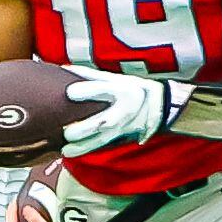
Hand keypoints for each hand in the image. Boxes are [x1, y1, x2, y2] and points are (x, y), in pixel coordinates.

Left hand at [60, 67, 180, 153]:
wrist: (157, 106)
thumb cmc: (130, 88)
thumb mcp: (115, 78)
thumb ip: (90, 75)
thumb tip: (64, 69)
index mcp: (122, 90)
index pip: (103, 90)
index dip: (86, 91)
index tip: (68, 92)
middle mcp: (123, 110)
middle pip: (103, 121)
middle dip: (84, 128)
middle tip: (67, 131)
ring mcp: (121, 126)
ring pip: (102, 138)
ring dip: (83, 145)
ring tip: (65, 150)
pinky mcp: (119, 137)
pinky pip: (101, 144)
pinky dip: (85, 149)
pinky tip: (70, 152)